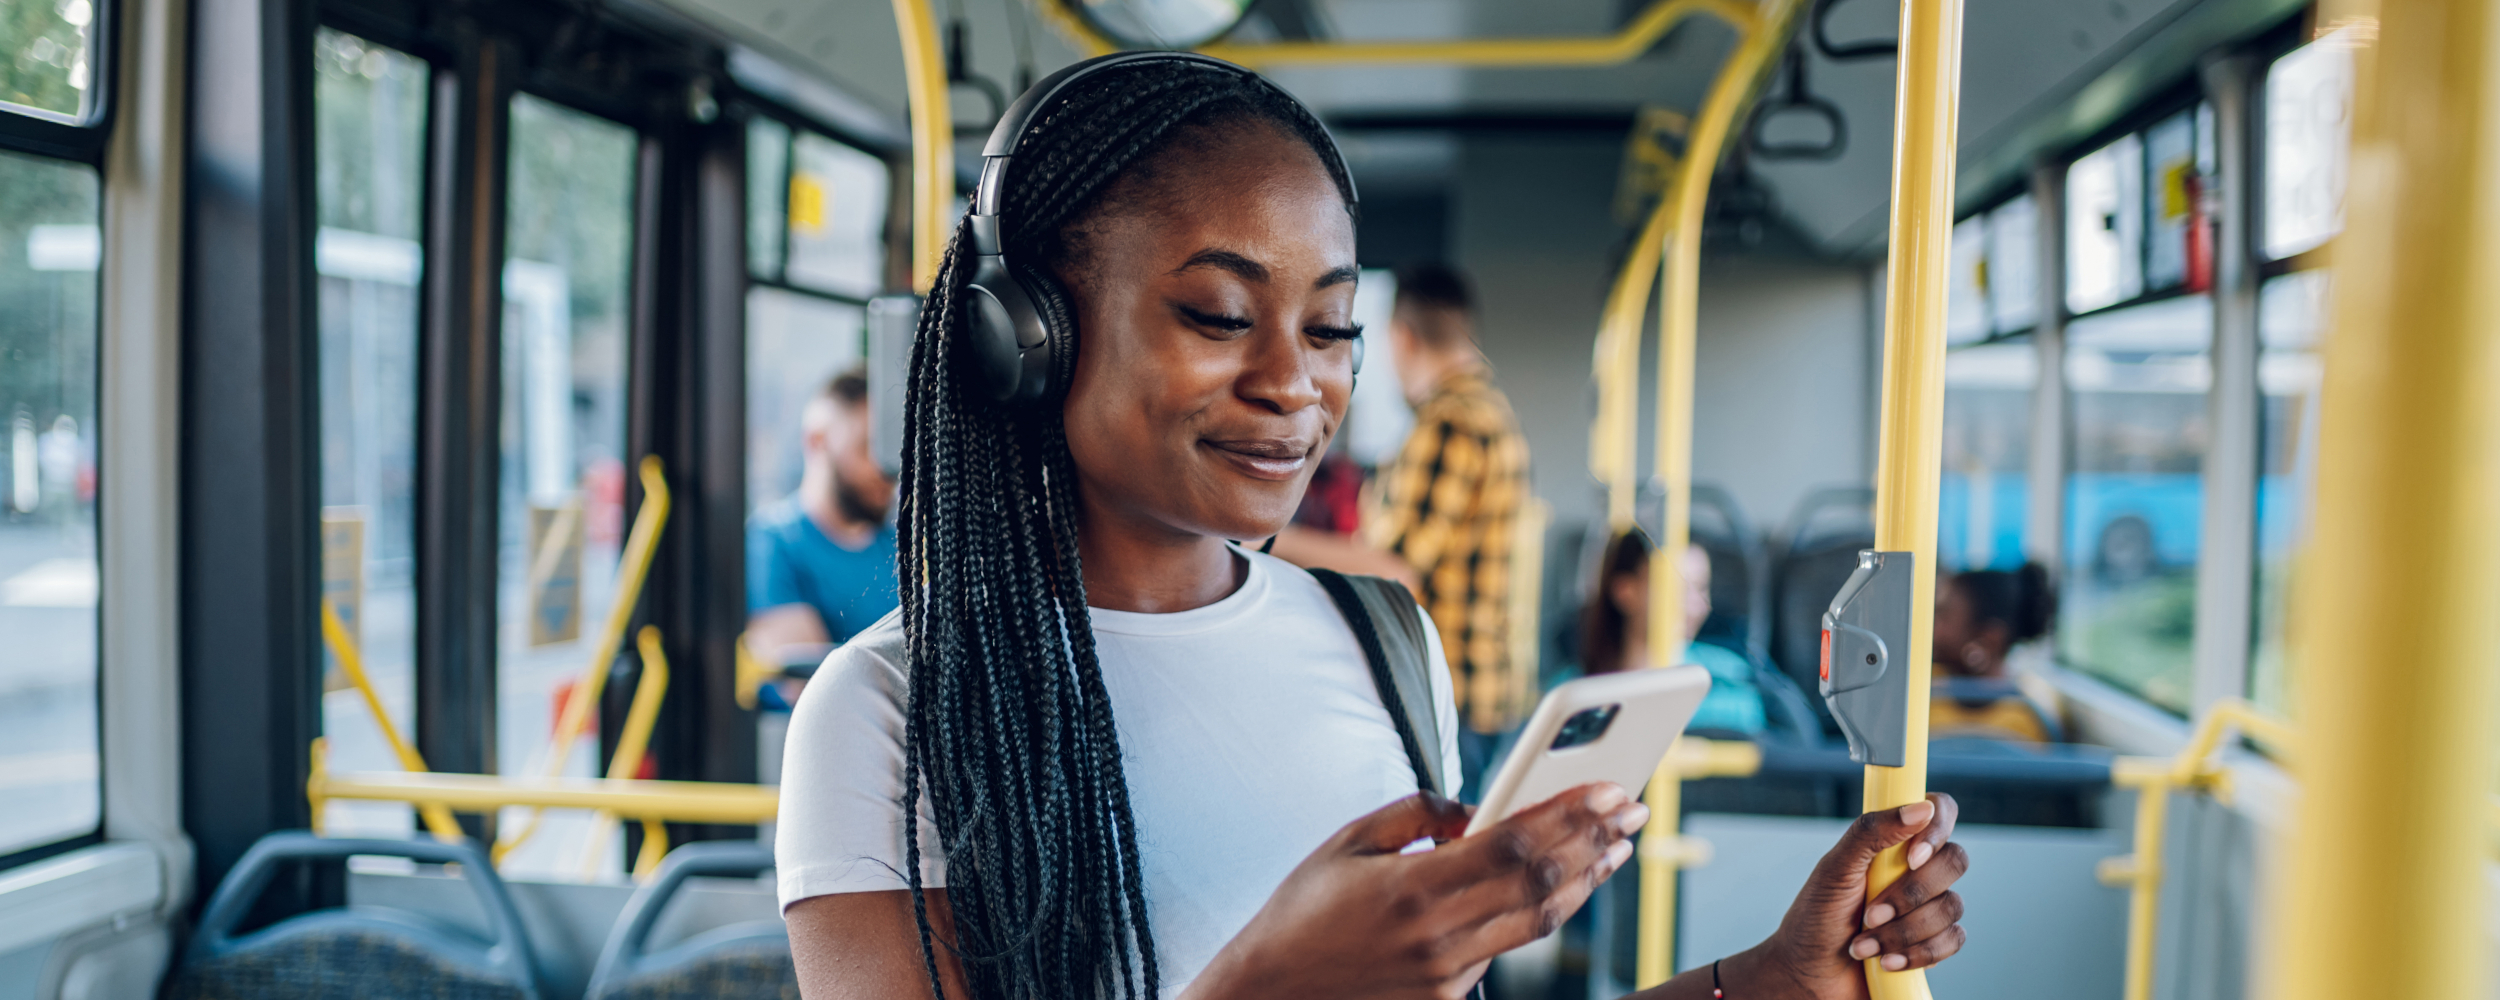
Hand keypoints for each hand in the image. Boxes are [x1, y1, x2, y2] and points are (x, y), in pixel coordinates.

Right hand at [1185, 784, 1648, 999]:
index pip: (1514, 844)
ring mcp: (1447, 974)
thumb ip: (1415, 814)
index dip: (1569, 815)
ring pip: (1538, 923)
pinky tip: (1561, 887)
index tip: (1608, 789)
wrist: (1267, 995)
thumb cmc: (1300, 912)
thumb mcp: (1347, 842)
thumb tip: (1472, 809)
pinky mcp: (1446, 998)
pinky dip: (1538, 914)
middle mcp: (1440, 936)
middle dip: (1594, 842)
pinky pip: (1505, 949)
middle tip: (1631, 811)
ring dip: (1584, 882)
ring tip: (1615, 850)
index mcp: (1413, 887)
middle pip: (1541, 884)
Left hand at [1735, 794, 1969, 999]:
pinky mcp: (1935, 941)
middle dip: (1910, 895)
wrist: (1810, 974)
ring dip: (1903, 931)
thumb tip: (1920, 808)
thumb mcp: (1834, 870)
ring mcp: (1929, 905)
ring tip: (1864, 943)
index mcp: (1893, 842)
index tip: (1912, 858)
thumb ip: (1871, 833)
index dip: (1937, 830)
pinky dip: (1918, 954)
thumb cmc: (1816, 917)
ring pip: (1952, 907)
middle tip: (1870, 914)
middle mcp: (1917, 869)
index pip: (1939, 810)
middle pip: (1954, 861)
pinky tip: (1886, 961)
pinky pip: (1953, 941)